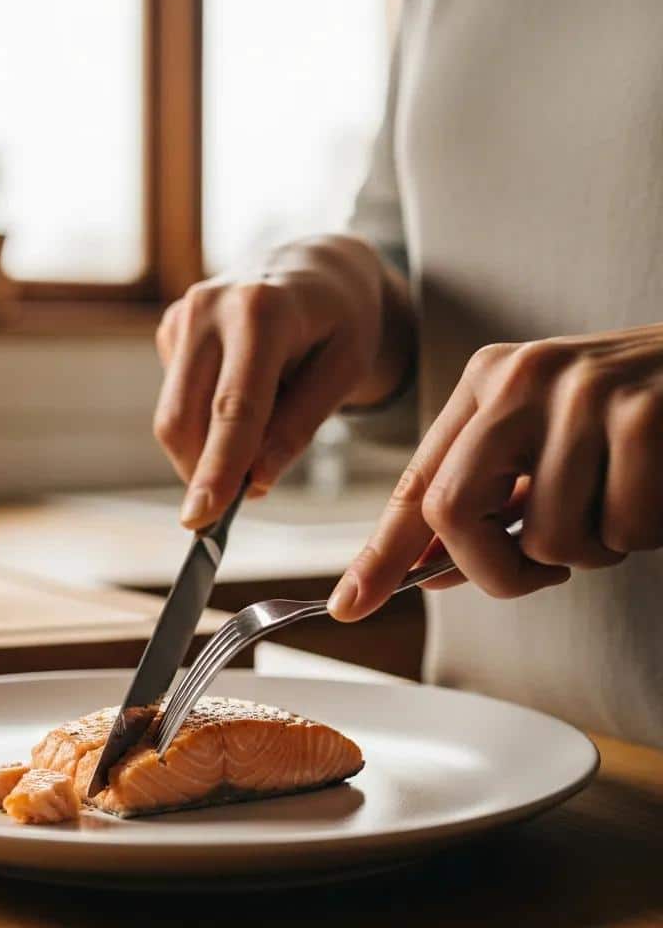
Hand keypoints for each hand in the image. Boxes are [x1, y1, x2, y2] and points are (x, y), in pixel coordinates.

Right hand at [153, 236, 415, 527]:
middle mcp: (210, 307)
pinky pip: (177, 399)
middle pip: (185, 417)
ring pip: (173, 416)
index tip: (202, 519)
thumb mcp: (346, 369)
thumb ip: (300, 425)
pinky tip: (242, 395)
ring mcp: (183, 315)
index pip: (234, 407)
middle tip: (238, 503)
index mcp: (262, 311)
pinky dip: (206, 420)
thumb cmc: (339, 320)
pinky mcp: (170, 328)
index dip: (217, 467)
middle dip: (202, 473)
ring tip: (259, 430)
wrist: (314, 266)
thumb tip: (256, 482)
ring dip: (206, 450)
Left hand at [328, 324, 662, 619]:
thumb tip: (430, 570)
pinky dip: (644, 534)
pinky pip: (622, 531)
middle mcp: (519, 378)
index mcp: (487, 382)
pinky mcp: (643, 416)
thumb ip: (491, 499)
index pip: (419, 482)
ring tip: (620, 502)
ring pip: (547, 537)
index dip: (381, 553)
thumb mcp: (547, 442)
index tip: (350, 605)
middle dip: (494, 571)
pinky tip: (657, 489)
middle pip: (453, 510)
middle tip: (539, 572)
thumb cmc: (635, 414)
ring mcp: (580, 393)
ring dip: (590, 550)